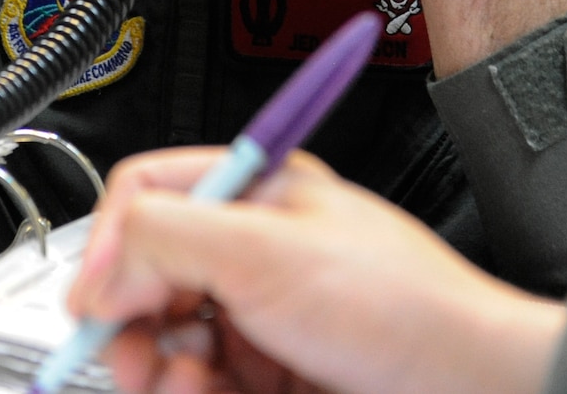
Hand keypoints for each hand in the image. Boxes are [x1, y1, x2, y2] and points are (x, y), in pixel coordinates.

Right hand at [67, 148, 565, 393]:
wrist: (472, 388)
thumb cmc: (407, 308)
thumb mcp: (268, 252)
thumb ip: (167, 240)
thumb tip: (97, 270)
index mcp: (255, 192)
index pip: (147, 195)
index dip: (111, 243)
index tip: (94, 298)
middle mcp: (253, 249)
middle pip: (145, 275)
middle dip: (126, 318)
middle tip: (124, 355)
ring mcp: (261, 316)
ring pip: (166, 340)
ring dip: (157, 367)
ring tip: (178, 384)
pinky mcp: (269, 376)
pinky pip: (200, 383)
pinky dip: (190, 393)